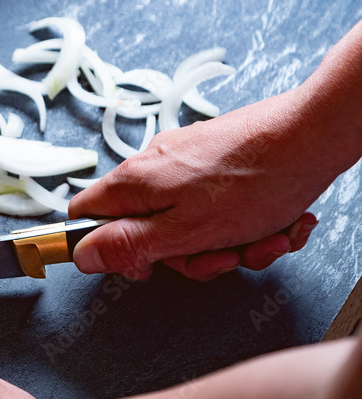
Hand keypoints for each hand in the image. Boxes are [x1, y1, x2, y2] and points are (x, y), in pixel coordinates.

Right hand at [68, 87, 333, 280]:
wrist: (316, 133)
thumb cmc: (255, 180)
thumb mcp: (182, 232)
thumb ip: (128, 246)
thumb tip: (83, 256)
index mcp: (134, 182)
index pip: (86, 216)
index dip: (106, 248)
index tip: (143, 265)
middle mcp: (154, 166)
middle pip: (147, 228)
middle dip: (189, 254)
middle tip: (220, 256)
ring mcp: (187, 161)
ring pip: (189, 222)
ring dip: (229, 243)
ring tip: (262, 239)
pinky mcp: (219, 160)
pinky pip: (218, 207)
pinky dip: (247, 223)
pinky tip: (275, 224)